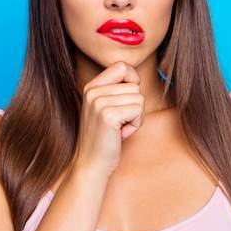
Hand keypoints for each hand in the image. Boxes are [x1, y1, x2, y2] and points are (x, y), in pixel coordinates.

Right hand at [74, 61, 145, 177]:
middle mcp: (93, 91)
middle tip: (120, 122)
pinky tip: (121, 134)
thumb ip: (115, 90)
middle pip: (134, 85)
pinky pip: (139, 110)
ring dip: (136, 116)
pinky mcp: (108, 115)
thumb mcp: (105, 108)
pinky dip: (136, 124)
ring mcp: (99, 102)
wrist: (91, 164)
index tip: (126, 100)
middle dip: (135, 105)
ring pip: (139, 98)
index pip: (122, 66)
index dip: (132, 80)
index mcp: (91, 87)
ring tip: (119, 128)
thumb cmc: (104, 138)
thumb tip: (135, 75)